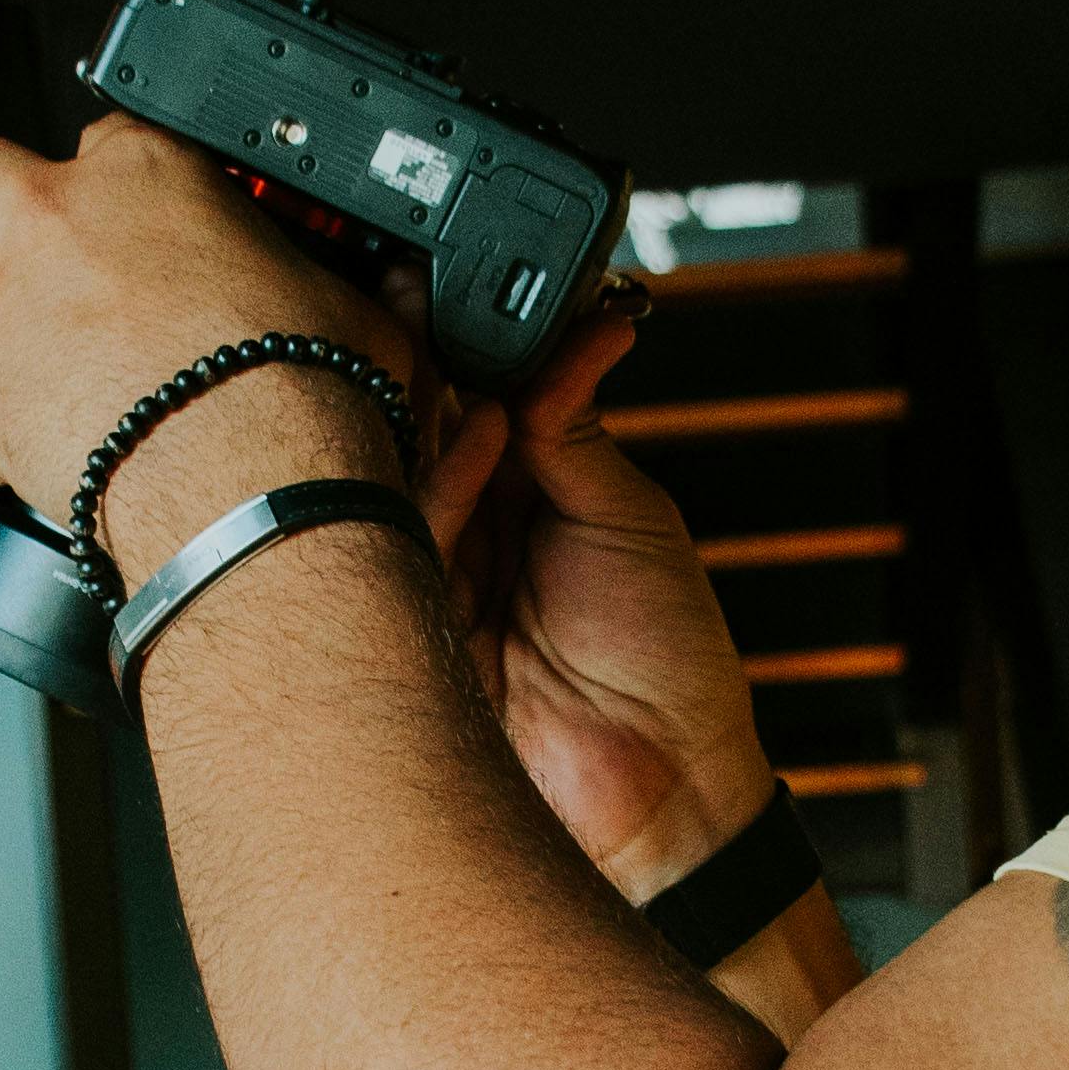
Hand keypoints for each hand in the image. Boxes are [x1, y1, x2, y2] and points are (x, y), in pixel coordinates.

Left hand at [0, 118, 417, 577]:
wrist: (253, 484)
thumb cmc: (305, 384)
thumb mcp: (357, 307)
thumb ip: (355, 286)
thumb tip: (406, 292)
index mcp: (145, 173)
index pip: (114, 134)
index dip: (134, 171)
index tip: (160, 203)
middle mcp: (59, 230)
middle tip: (24, 224)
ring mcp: (15, 322)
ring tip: (20, 349)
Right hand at [419, 305, 782, 893]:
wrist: (664, 782)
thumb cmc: (671, 663)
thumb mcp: (631, 515)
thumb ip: (579, 429)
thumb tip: (575, 335)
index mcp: (532, 492)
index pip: (476, 396)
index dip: (464, 344)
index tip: (458, 287)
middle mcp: (477, 528)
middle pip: (420, 429)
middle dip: (417, 361)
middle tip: (418, 296)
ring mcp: (441, 575)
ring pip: (397, 475)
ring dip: (424, 406)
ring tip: (452, 351)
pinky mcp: (414, 626)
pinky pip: (405, 538)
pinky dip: (443, 478)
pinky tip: (480, 432)